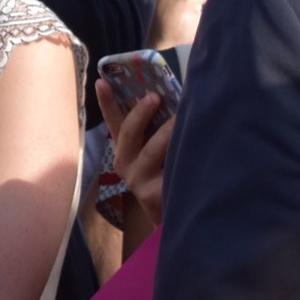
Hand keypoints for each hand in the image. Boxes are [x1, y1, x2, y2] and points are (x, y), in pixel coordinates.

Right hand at [96, 80, 172, 224]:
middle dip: (140, 113)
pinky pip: (171, 168)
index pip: (113, 120)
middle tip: (154, 96)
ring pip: (152, 151)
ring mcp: (138, 180)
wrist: (177, 219)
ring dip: (167, 131)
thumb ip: (158, 131)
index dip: (106, 100)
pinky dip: (183, 154)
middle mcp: (125, 164)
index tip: (102, 80)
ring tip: (183, 116)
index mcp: (125, 149)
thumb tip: (177, 98)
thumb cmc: (170, 176)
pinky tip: (197, 145)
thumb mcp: (158, 152)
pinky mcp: (155, 195)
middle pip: (128, 133)